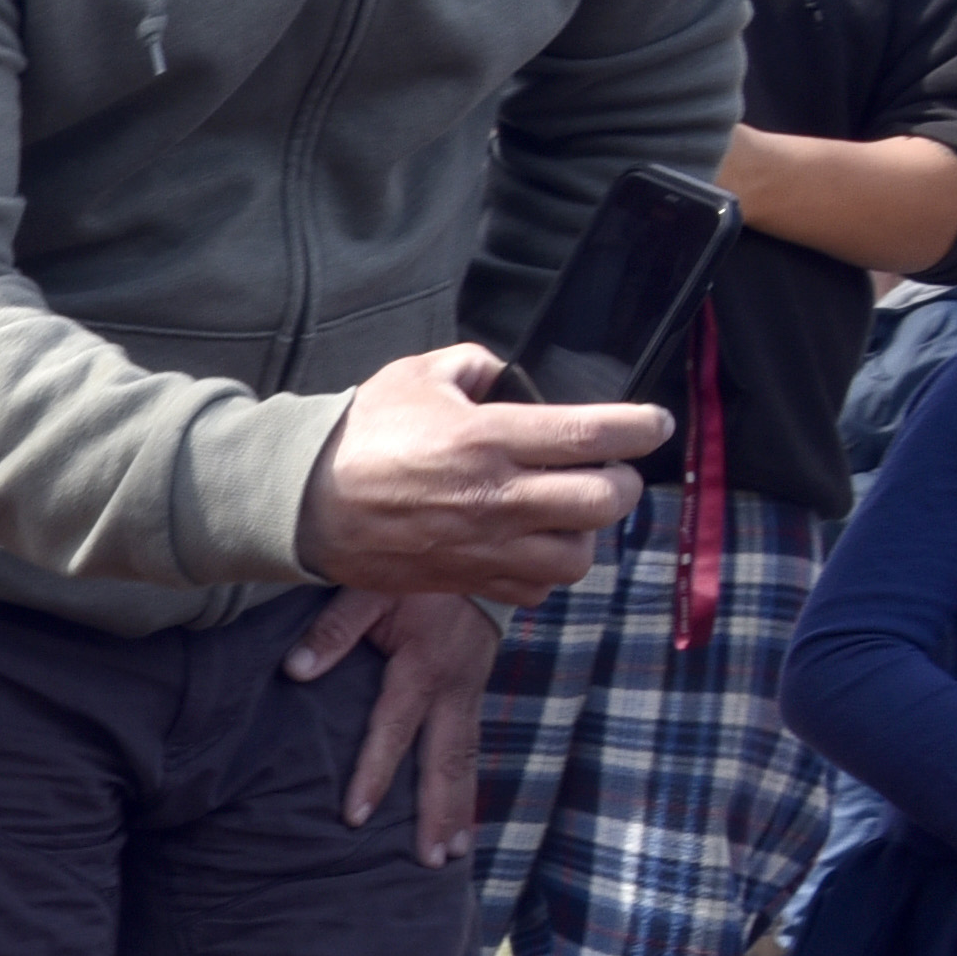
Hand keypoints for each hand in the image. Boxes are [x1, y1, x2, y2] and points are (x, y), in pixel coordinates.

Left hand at [280, 587, 503, 865]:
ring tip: (453, 853)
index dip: (374, 775)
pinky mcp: (476, 690)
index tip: (356, 817)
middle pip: (447, 762)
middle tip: (429, 860)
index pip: (392, 731)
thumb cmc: (415, 569)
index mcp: (423, 667)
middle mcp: (454, 688)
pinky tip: (461, 815)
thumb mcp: (370, 584)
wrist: (479, 546)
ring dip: (460, 808)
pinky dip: (467, 783)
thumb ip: (334, 628)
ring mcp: (472, 691)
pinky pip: (474, 745)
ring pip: (468, 759)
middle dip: (438, 814)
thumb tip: (295, 671)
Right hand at [294, 346, 666, 606]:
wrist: (302, 503)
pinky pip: (532, 591)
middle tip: (609, 471)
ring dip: (585, 534)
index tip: (654, 424)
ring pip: (577, 557)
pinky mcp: (463, 579)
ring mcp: (482, 545)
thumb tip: (508, 375)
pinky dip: (544, 571)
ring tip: (569, 515)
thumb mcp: (418, 374)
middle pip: (606, 501)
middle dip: (622, 483)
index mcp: (490, 436)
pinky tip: (531, 546)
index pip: (595, 432)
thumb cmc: (359, 435)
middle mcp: (497, 496)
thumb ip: (477, 364)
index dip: (642, 427)